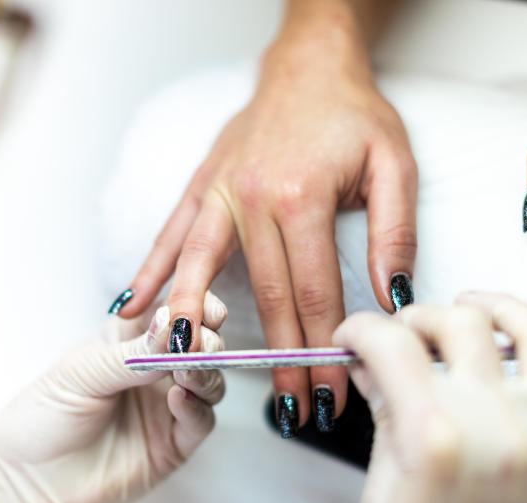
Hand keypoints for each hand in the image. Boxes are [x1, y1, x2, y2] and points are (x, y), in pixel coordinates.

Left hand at [0, 293, 226, 502]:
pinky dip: (197, 408)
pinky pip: (201, 422)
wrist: (25, 480)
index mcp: (130, 341)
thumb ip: (131, 353)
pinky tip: (179, 399)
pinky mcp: (173, 445)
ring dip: (205, 371)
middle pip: (203, 343)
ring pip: (209, 381)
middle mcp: (155, 370)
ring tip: (186, 370)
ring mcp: (166, 407)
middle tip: (193, 341)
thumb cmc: (42, 417)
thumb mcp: (80, 374)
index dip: (192, 304)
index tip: (194, 308)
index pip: (175, 312)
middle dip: (205, 337)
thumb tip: (172, 325)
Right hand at [117, 14, 416, 433]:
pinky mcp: (199, 190)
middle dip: (279, 361)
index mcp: (302, 197)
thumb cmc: (351, 114)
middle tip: (290, 411)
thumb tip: (392, 297)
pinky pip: (169, 239)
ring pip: (203, 276)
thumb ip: (393, 233)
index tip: (330, 393)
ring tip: (194, 375)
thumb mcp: (393, 165)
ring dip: (201, 333)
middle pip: (266, 299)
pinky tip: (133, 309)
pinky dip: (151, 276)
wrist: (307, 66)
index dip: (323, 351)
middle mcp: (252, 200)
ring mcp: (218, 195)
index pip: (314, 294)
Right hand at [333, 293, 526, 502]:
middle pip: (460, 325)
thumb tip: (378, 372)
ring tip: (484, 307)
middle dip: (419, 319)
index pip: (391, 345)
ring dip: (507, 307)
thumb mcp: (382, 493)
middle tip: (403, 337)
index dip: (361, 330)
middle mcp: (495, 427)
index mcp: (433, 435)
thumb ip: (386, 419)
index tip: (356, 338)